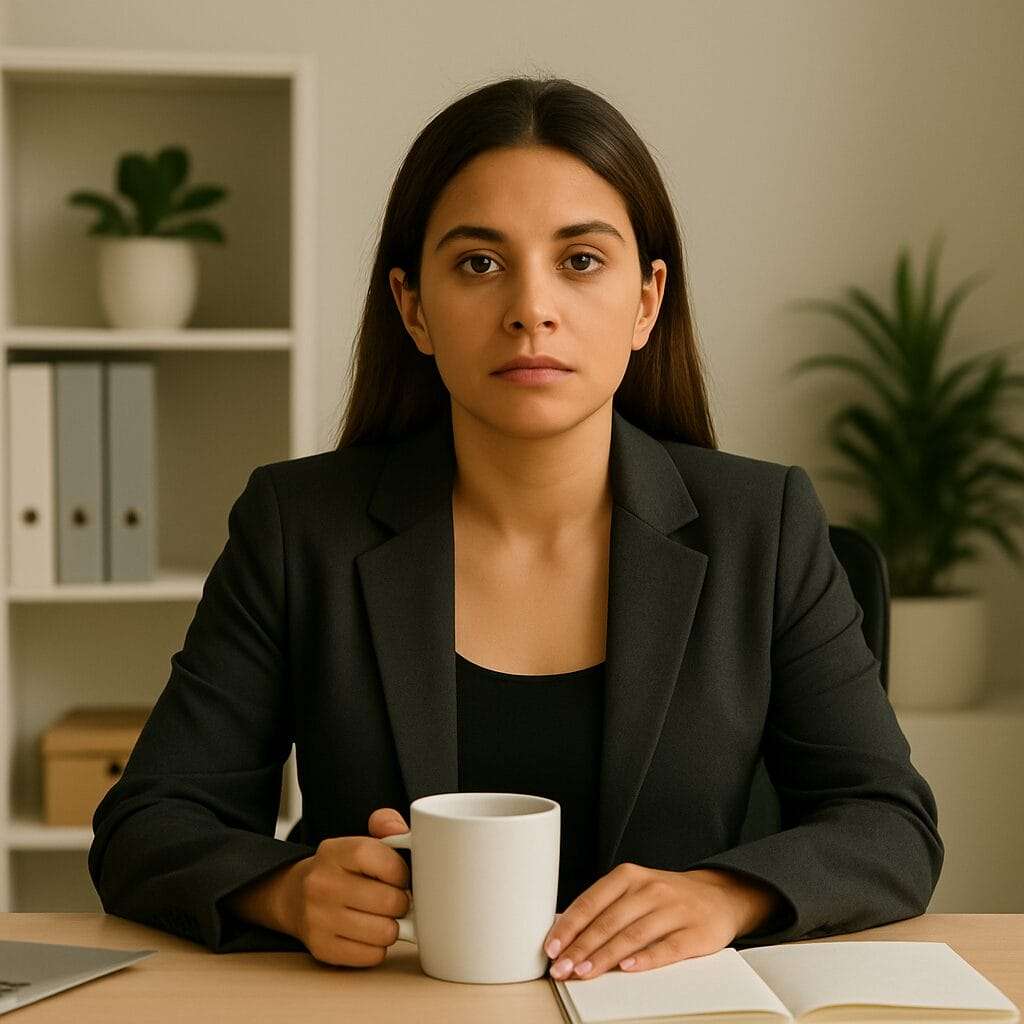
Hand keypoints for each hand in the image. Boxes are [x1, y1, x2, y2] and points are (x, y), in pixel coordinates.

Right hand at [283, 807, 410, 966]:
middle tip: (395, 900)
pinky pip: (372, 956)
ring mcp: (318, 918)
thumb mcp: (359, 839)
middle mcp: (322, 884)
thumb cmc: (342, 869)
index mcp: (335, 851)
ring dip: (392, 927)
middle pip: (389, 901)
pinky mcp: (321, 948)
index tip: (400, 877)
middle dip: (401, 902)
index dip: (403, 874)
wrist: (294, 896)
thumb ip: (387, 825)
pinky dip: (378, 947)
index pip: (386, 863)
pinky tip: (369, 934)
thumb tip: (406, 832)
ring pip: (384, 932)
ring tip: (383, 917)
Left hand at [542, 864, 773, 980]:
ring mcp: (673, 909)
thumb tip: (565, 934)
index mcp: (629, 876)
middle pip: (609, 921)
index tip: (551, 947)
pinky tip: (627, 969)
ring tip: (584, 973)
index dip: (569, 926)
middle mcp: (650, 889)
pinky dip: (645, 959)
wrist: (719, 895)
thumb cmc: (666, 898)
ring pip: (633, 935)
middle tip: (562, 968)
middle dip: (581, 947)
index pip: (592, 901)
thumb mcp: (634, 891)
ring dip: (605, 957)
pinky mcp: (695, 932)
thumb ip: (605, 908)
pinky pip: (667, 947)